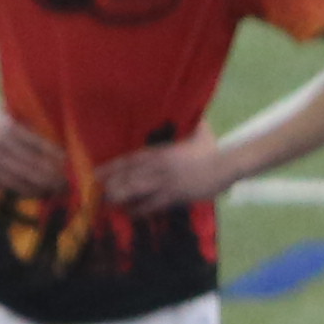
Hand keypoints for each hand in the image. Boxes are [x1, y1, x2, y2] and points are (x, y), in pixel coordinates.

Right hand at [0, 110, 68, 197]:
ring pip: (22, 179)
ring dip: (43, 186)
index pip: (35, 143)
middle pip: (31, 164)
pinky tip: (41, 193)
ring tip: (59, 190)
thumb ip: (20, 112)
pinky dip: (27, 191)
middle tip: (68, 180)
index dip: (53, 154)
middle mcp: (0, 147)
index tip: (67, 160)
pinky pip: (11, 186)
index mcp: (7, 129)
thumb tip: (44, 105)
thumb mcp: (0, 113)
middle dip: (52, 175)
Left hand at [93, 136, 231, 214]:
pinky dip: (140, 210)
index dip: (112, 167)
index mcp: (161, 153)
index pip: (130, 160)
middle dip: (112, 185)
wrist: (226, 166)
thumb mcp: (196, 131)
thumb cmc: (211, 148)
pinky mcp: (175, 197)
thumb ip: (185, 123)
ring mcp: (166, 184)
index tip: (97, 173)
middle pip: (129, 178)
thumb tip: (182, 109)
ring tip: (109, 203)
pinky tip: (130, 213)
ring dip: (122, 198)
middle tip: (98, 191)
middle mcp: (159, 169)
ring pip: (137, 192)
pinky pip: (152, 206)